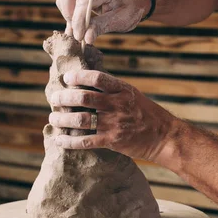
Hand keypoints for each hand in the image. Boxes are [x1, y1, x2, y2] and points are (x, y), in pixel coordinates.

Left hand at [49, 69, 178, 161]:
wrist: (164, 137)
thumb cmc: (148, 115)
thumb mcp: (133, 95)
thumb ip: (113, 90)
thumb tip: (88, 84)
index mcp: (123, 90)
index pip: (97, 78)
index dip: (79, 77)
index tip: (67, 78)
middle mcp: (117, 105)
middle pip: (84, 97)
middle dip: (65, 97)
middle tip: (54, 98)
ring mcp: (114, 123)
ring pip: (81, 119)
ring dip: (63, 118)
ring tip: (53, 118)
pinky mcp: (112, 141)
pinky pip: (86, 141)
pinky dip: (70, 141)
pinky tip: (59, 140)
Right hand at [56, 0, 150, 44]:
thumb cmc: (132, 7)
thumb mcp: (121, 20)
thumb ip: (102, 27)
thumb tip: (86, 39)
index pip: (83, 0)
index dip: (78, 20)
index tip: (80, 37)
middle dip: (68, 12)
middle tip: (77, 30)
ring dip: (68, 13)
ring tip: (80, 29)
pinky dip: (70, 12)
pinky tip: (79, 25)